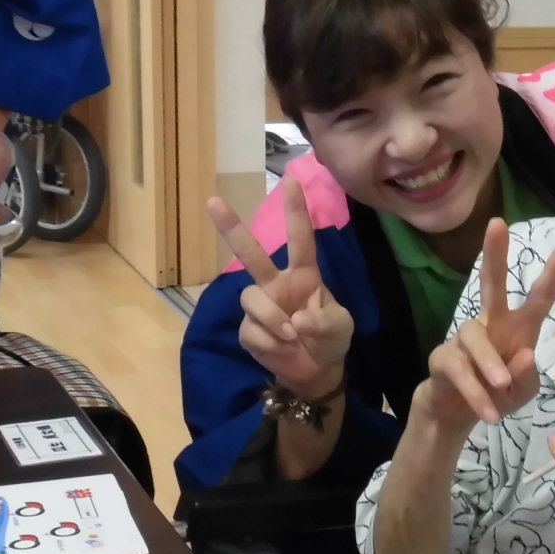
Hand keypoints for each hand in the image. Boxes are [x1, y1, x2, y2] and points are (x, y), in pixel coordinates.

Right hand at [209, 180, 352, 396]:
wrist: (317, 372)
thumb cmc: (331, 339)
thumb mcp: (340, 326)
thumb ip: (324, 321)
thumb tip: (295, 319)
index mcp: (303, 274)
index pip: (300, 239)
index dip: (296, 211)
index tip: (292, 181)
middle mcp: (276, 284)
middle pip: (252, 253)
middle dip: (233, 228)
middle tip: (214, 201)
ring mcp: (260, 306)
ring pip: (251, 299)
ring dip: (272, 318)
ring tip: (291, 336)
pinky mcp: (248, 331)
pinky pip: (252, 331)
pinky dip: (271, 344)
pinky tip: (284, 350)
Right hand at [418, 218, 554, 430]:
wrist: (460, 414)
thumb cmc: (499, 393)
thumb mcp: (523, 391)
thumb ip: (527, 376)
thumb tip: (524, 354)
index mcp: (519, 328)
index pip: (540, 296)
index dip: (554, 271)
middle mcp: (492, 324)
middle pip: (492, 283)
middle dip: (494, 254)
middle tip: (497, 224)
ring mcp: (465, 340)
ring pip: (475, 339)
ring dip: (490, 365)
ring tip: (502, 388)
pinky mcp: (444, 359)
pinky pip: (460, 371)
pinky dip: (477, 393)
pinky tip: (489, 412)